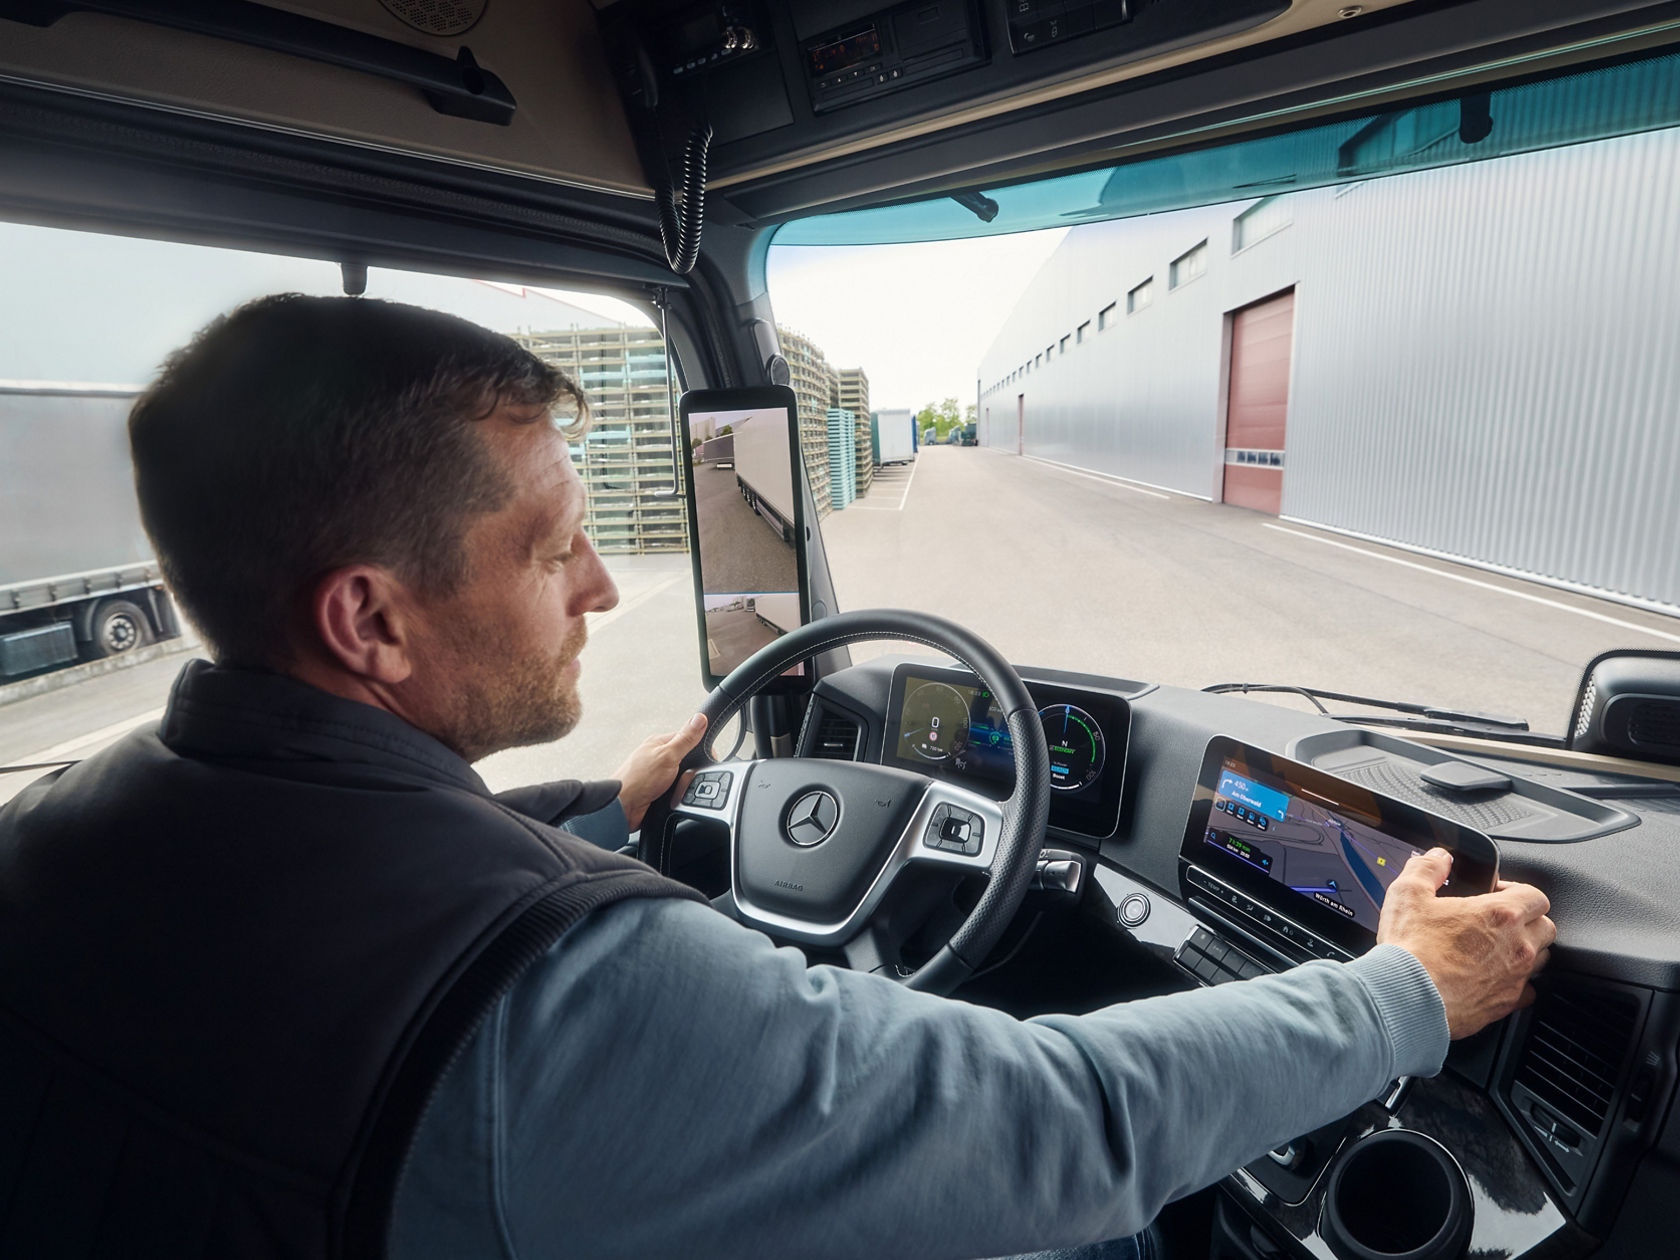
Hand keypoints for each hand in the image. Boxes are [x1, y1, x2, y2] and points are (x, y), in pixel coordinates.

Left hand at [614, 714, 707, 830]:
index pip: (688, 738)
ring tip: (673, 792)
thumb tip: (700, 718)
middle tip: (682, 779)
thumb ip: (686, 738)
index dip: (700, 749)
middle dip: (690, 773)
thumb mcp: (668, 756)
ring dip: (683, 787)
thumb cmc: (638, 780)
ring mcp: (658, 775)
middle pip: (689, 761)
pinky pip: (678, 792)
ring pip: (684, 779)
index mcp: (659, 743)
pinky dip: (678, 797)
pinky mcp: (658, 791)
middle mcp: (658, 757)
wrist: (622, 809)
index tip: (707, 758)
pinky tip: (672, 799)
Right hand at [1377, 848, 1556, 1038]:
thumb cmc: (1411, 948)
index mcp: (1500, 914)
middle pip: (1546, 926)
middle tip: (1499, 922)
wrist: (1408, 996)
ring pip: (1542, 959)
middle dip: (1528, 920)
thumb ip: (1428, 868)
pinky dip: (1516, 984)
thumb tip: (1439, 857)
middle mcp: (1517, 945)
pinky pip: (1528, 991)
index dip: (1517, 891)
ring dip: (1526, 951)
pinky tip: (1494, 979)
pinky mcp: (1506, 1003)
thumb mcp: (1408, 893)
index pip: (1536, 895)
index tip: (1497, 895)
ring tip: (1497, 949)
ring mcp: (1515, 977)